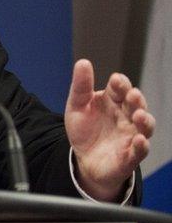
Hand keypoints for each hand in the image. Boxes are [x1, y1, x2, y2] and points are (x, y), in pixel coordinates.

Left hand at [65, 59, 154, 200]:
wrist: (83, 159)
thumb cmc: (84, 130)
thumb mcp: (77, 106)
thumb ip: (81, 86)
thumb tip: (82, 62)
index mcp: (113, 102)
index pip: (120, 89)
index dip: (120, 84)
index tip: (116, 80)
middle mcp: (126, 117)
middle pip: (136, 105)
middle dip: (136, 99)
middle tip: (132, 94)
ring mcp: (130, 135)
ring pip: (145, 127)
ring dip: (145, 120)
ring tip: (139, 115)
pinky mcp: (130, 156)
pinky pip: (139, 151)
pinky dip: (142, 146)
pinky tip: (139, 140)